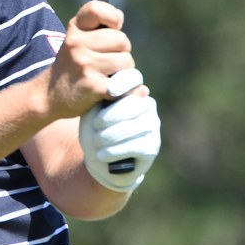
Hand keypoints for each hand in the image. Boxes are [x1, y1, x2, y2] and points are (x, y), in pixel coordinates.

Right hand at [47, 1, 134, 118]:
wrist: (48, 97)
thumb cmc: (72, 66)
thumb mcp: (77, 40)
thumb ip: (98, 27)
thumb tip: (119, 18)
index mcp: (75, 29)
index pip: (97, 10)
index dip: (112, 17)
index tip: (112, 28)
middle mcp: (77, 43)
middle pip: (122, 40)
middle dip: (122, 52)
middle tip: (109, 62)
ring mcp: (84, 64)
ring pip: (127, 62)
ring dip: (125, 73)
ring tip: (108, 77)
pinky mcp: (92, 86)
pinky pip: (126, 84)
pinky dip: (128, 91)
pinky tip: (115, 92)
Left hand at [79, 69, 160, 191]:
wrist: (98, 157)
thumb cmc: (94, 129)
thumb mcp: (92, 111)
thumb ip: (100, 98)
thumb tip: (109, 88)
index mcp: (133, 92)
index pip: (128, 88)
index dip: (117, 91)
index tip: (107, 95)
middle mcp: (147, 107)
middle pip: (132, 106)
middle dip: (111, 116)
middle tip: (95, 126)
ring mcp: (152, 126)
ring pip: (132, 128)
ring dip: (110, 136)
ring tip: (96, 142)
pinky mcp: (152, 147)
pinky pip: (135, 146)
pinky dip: (115, 151)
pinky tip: (102, 154)